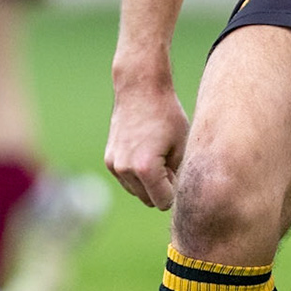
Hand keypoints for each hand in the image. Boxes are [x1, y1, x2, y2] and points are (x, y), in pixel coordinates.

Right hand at [104, 75, 189, 209]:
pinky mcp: (108, 159)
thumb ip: (178, 175)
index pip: (164, 202)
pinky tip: (145, 152)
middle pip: (148, 200)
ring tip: (157, 157)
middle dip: (161, 189)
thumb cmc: (166, 114)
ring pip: (136, 192)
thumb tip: (175, 196)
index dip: (175, 191)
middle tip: (170, 164)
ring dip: (148, 184)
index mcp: (146, 169)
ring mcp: (114, 165)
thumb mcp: (181, 146)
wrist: (139, 88)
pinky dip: (137, 175)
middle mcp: (125, 170)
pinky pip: (126, 180)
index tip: (179, 172)